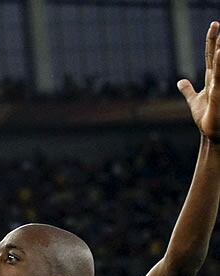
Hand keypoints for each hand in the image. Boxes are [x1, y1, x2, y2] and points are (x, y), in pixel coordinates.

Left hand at [178, 22, 219, 142]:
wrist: (210, 134)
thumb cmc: (205, 119)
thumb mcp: (194, 101)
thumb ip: (187, 90)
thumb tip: (180, 81)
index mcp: (212, 78)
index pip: (211, 55)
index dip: (212, 40)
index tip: (214, 24)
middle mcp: (217, 79)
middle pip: (217, 55)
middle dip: (218, 40)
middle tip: (216, 22)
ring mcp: (219, 86)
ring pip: (219, 64)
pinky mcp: (218, 94)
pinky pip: (219, 76)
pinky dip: (218, 65)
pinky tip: (219, 53)